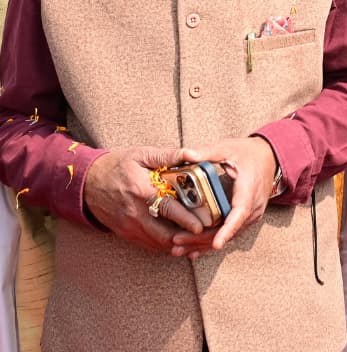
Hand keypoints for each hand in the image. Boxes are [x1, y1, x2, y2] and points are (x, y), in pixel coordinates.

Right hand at [83, 147, 206, 251]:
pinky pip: (148, 245)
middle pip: (165, 234)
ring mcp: (130, 227)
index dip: (186, 219)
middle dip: (186, 238)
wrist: (86, 183)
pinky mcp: (126, 234)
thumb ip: (168, 155)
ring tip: (197, 242)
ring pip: (158, 244)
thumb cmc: (117, 165)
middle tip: (205, 237)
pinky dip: (165, 246)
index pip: (168, 209)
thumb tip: (193, 154)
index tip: (201, 226)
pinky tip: (179, 242)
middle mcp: (136, 213)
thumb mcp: (141, 154)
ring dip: (178, 245)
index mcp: (142, 191)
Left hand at [168, 136, 277, 257]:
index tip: (217, 244)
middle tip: (176, 243)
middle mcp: (253, 207)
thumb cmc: (248, 153)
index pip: (240, 213)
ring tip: (178, 249)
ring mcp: (251, 215)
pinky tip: (192, 251)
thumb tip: (186, 153)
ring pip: (227, 236)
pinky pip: (229, 234)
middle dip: (201, 240)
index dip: (228, 230)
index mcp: (249, 189)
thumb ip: (207, 153)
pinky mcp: (246, 219)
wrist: (269, 157)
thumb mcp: (228, 148)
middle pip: (228, 230)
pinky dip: (210, 242)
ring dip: (202, 245)